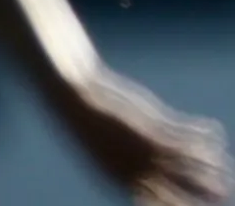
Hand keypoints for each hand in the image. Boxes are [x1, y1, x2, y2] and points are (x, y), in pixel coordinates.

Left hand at [60, 67, 230, 204]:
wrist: (73, 98)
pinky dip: (205, 135)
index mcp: (123, 183)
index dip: (184, 204)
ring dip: (213, 165)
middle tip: (223, 192)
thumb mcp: (105, 153)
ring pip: (194, 166)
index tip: (198, 203)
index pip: (162, 204)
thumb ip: (125, 171)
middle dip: (207, 193)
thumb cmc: (88, 126)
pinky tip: (214, 132)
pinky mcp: (151, 131)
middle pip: (185, 192)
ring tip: (221, 161)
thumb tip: (137, 184)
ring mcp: (147, 153)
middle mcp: (138, 173)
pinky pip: (189, 138)